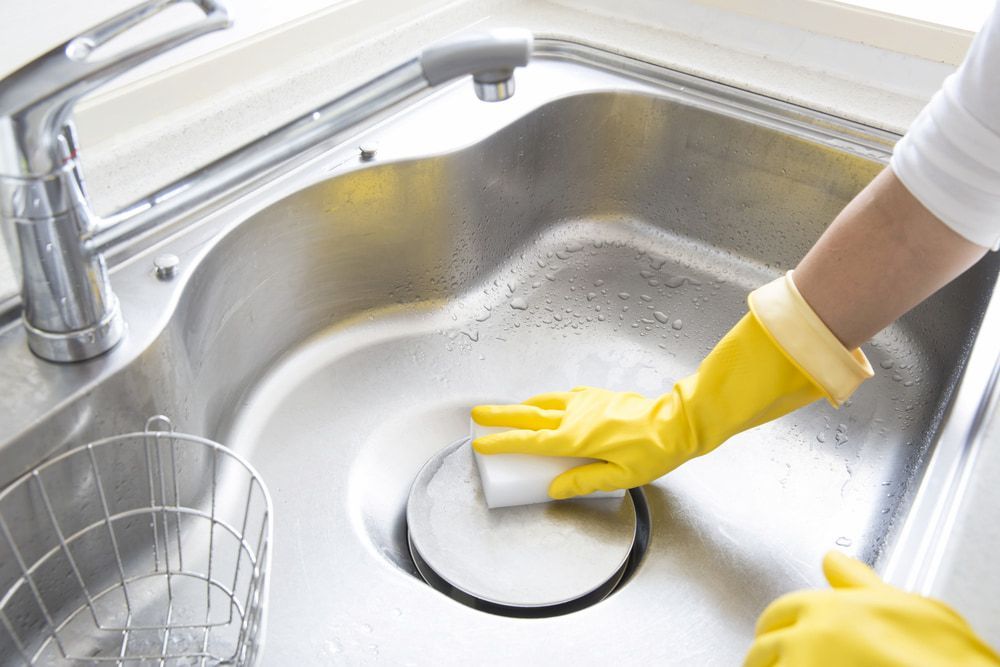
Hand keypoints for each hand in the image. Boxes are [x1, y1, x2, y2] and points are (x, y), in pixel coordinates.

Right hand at [473, 386, 693, 498]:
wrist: (677, 422)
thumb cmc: (653, 451)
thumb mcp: (619, 477)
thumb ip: (583, 481)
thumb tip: (555, 489)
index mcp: (576, 439)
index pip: (530, 442)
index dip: (503, 442)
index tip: (482, 443)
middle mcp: (576, 416)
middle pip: (528, 414)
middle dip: (500, 415)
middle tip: (477, 414)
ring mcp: (586, 403)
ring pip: (545, 401)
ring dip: (523, 405)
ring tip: (510, 410)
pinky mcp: (598, 396)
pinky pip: (566, 396)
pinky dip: (551, 400)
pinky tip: (551, 405)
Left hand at [745, 551, 999, 666]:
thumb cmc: (945, 657)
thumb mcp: (907, 606)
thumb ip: (859, 584)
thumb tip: (833, 561)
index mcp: (826, 608)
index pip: (780, 612)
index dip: (780, 626)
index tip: (778, 633)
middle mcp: (807, 639)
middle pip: (764, 648)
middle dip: (769, 656)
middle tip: (783, 664)